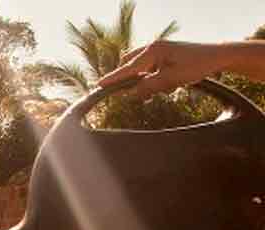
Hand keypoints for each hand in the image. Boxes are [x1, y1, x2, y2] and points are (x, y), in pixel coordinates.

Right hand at [99, 41, 229, 98]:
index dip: (114, 78)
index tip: (98, 85)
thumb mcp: (171, 79)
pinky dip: (153, 78)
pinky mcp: (164, 56)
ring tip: (165, 88)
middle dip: (131, 79)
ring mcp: (158, 51)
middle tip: (139, 93)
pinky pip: (150, 68)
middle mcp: (153, 48)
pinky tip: (168, 85)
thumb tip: (128, 93)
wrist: (218, 56)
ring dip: (145, 81)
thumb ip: (148, 86)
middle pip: (130, 65)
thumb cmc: (196, 65)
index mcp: (153, 50)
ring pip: (140, 68)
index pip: (128, 68)